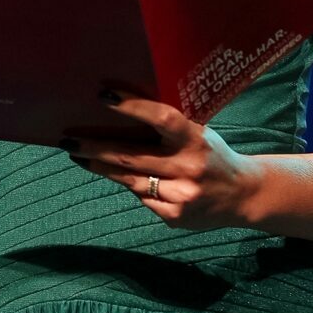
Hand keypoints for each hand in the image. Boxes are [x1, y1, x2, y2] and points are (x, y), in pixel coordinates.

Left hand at [61, 90, 261, 230]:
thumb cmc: (212, 155)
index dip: (132, 107)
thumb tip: (122, 110)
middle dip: (94, 147)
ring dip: (100, 167)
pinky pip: (142, 198)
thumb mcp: (199, 133)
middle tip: (68, 140)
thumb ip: (170, 127)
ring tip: (79, 156)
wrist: (244, 196)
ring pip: (130, 180)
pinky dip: (132, 187)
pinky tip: (126, 179)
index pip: (161, 118)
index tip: (103, 96)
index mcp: (196, 139)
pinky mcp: (175, 217)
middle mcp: (189, 168)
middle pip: (130, 156)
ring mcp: (181, 196)